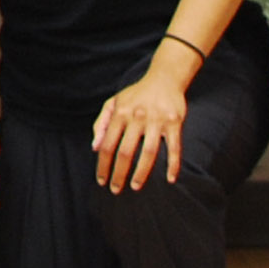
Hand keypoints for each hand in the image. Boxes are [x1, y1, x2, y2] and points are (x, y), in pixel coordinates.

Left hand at [91, 67, 189, 192]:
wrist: (164, 78)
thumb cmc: (136, 95)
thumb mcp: (114, 103)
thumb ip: (101, 124)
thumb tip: (94, 148)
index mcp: (120, 113)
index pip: (107, 145)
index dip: (103, 165)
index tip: (101, 180)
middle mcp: (137, 117)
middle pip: (125, 152)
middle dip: (119, 174)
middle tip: (115, 189)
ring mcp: (156, 121)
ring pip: (148, 153)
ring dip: (141, 173)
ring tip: (135, 187)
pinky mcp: (174, 123)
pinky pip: (174, 147)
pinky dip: (173, 164)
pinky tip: (171, 179)